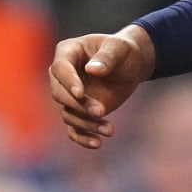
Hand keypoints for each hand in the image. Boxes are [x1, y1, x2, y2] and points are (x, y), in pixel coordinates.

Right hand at [49, 26, 155, 147]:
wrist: (132, 65)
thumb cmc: (123, 51)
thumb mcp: (119, 48)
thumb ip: (106, 57)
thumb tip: (92, 70)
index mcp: (67, 52)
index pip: (60, 68)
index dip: (69, 82)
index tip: (80, 94)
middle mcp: (62, 75)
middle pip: (59, 94)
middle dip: (79, 105)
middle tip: (101, 111)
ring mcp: (69, 95)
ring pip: (68, 114)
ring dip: (87, 124)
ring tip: (110, 130)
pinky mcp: (79, 112)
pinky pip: (74, 129)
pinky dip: (83, 138)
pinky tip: (97, 144)